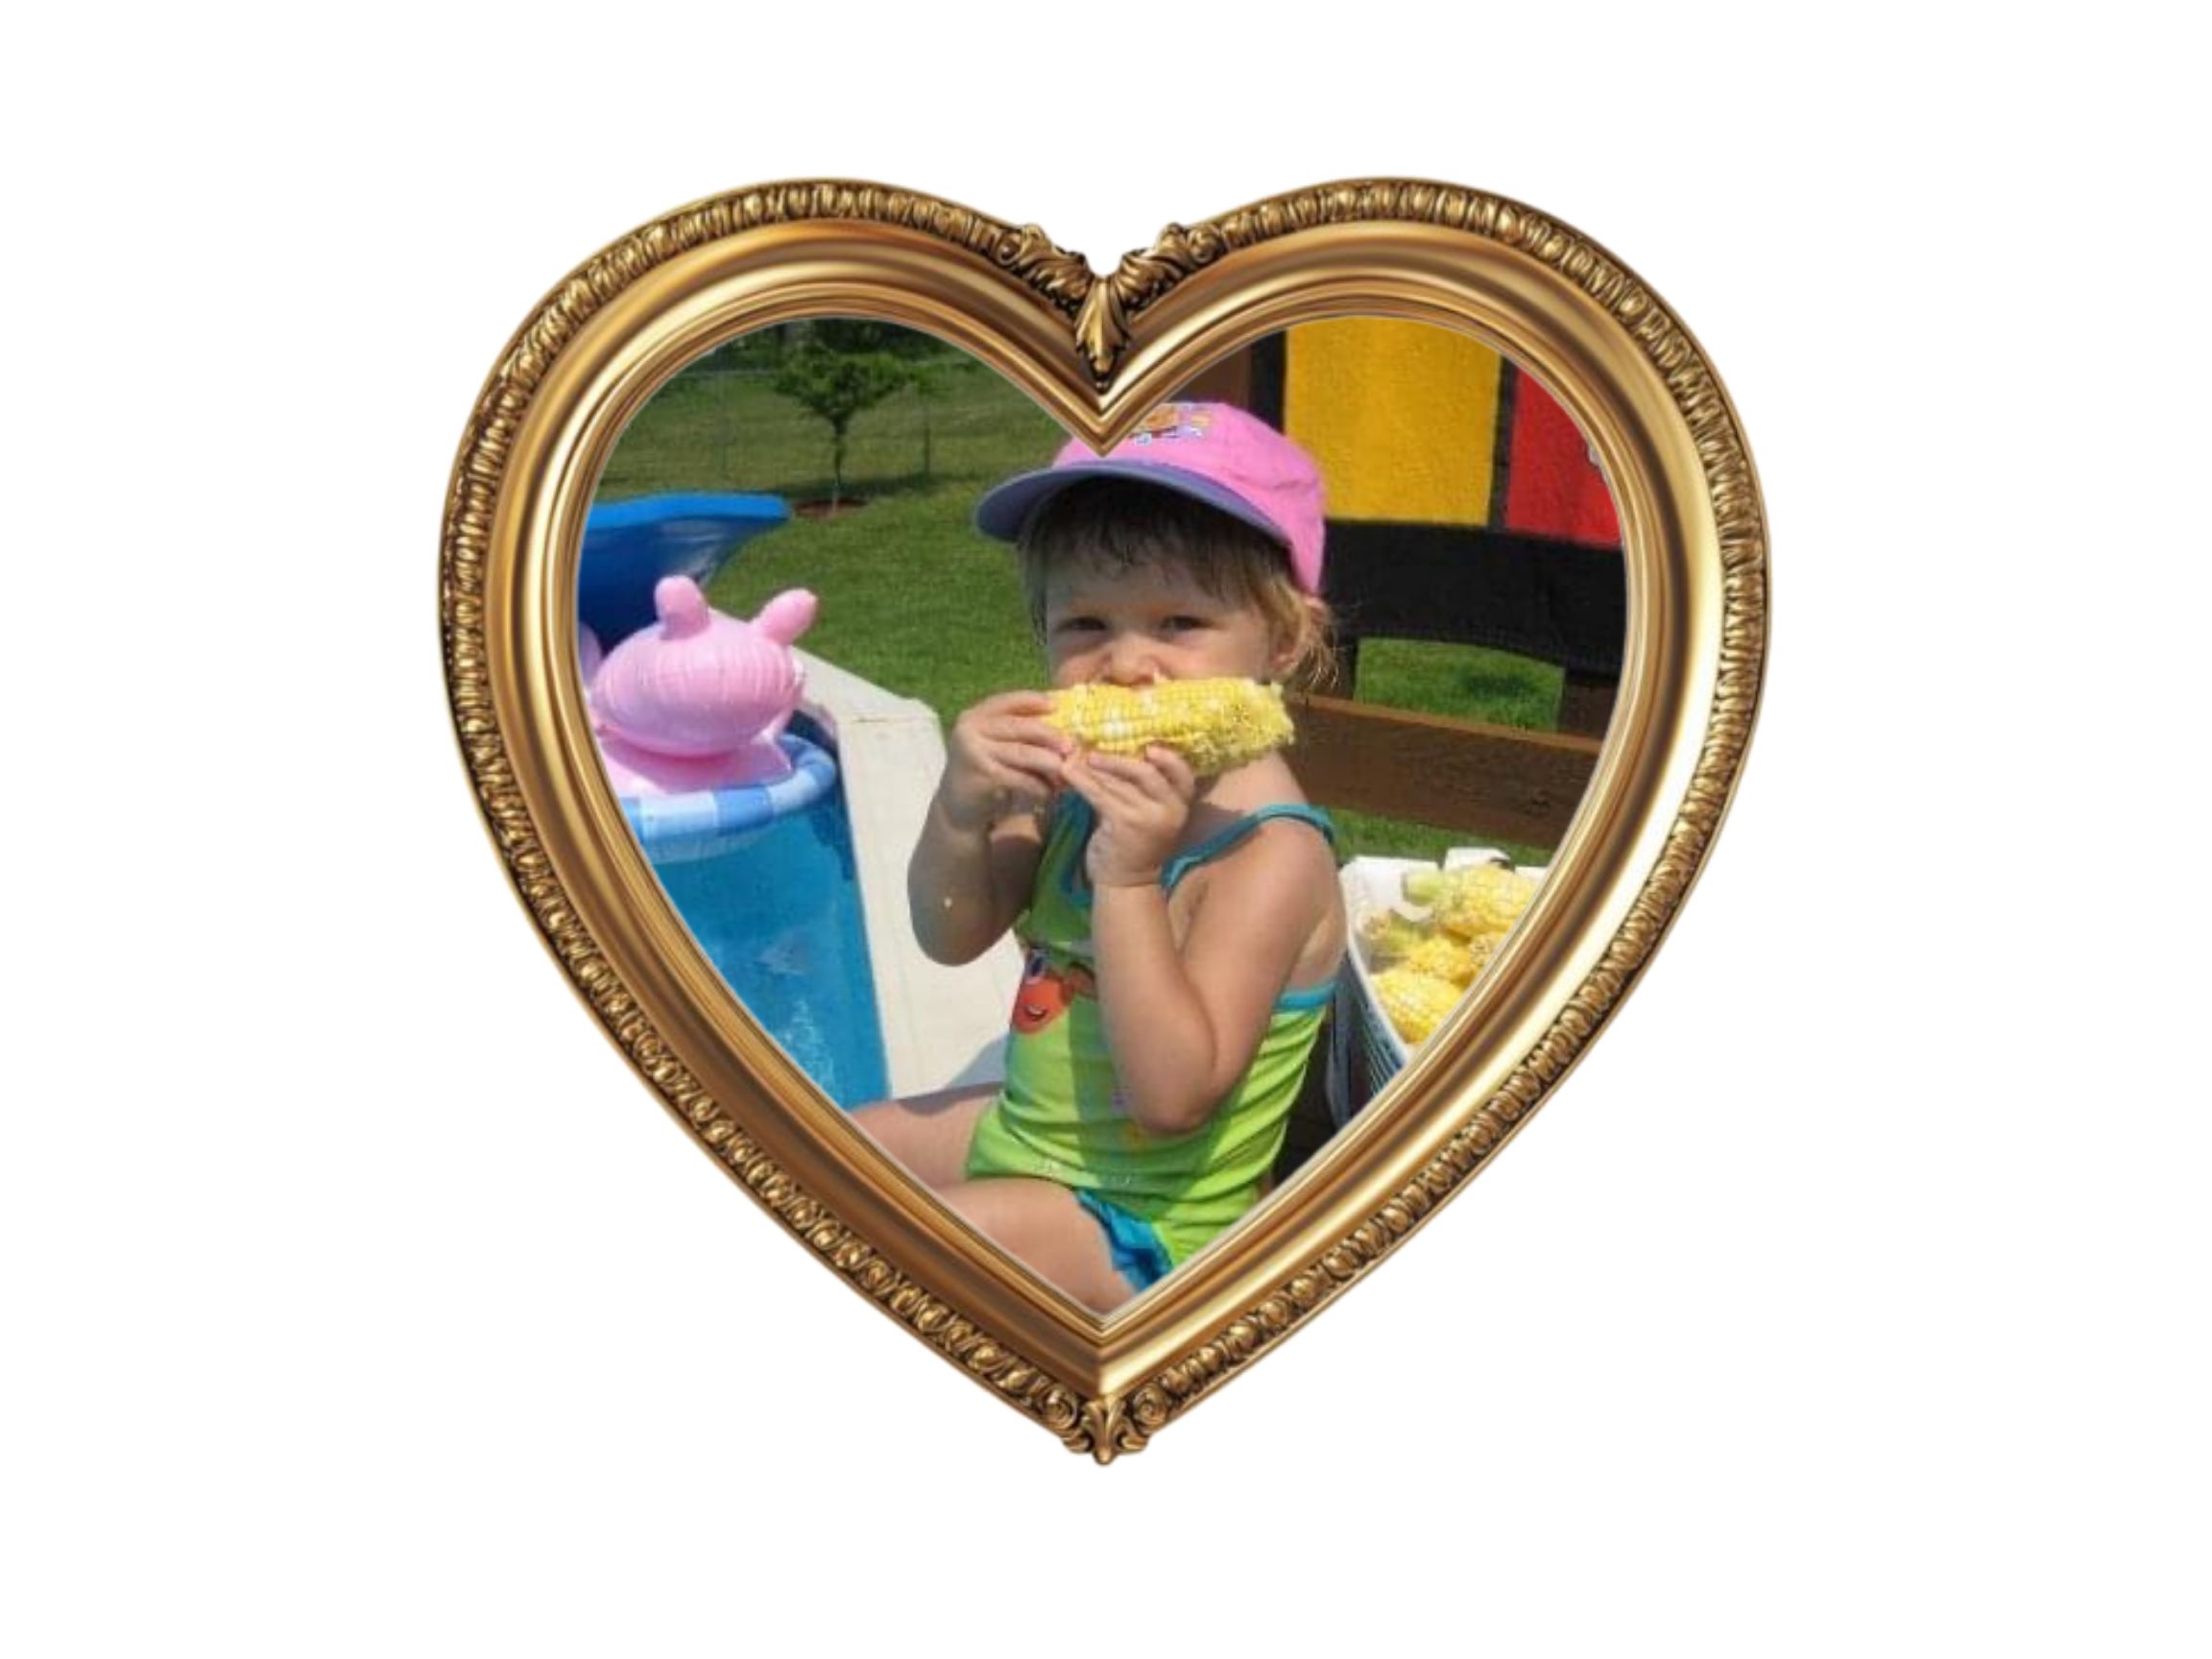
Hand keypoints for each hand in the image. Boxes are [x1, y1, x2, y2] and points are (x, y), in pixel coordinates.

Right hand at [938, 691, 1071, 832]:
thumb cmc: (985, 771)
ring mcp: (974, 753)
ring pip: (1021, 753)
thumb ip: (1017, 732)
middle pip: (1017, 726)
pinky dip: (1038, 786)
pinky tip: (1049, 793)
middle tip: (1070, 744)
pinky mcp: (982, 777)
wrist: (957, 807)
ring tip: (1065, 769)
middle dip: (1048, 734)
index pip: (1006, 701)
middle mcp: (971, 730)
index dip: (1032, 700)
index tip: (1056, 705)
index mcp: (975, 716)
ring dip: (1048, 762)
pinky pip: (1019, 778)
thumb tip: (1061, 725)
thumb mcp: (995, 745)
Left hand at [1062, 745, 1198, 888]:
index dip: (1169, 759)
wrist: (1127, 883)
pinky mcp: (1124, 824)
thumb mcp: (1148, 815)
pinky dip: (1081, 780)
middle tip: (1093, 751)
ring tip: (1073, 756)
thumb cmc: (1135, 844)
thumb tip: (1113, 751)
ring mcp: (1148, 817)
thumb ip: (1139, 789)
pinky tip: (1066, 772)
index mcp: (1181, 806)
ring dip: (1094, 767)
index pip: (1183, 775)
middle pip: (1147, 773)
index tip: (1150, 747)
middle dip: (1119, 759)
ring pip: (1119, 782)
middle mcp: (1170, 810)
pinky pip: (1100, 794)